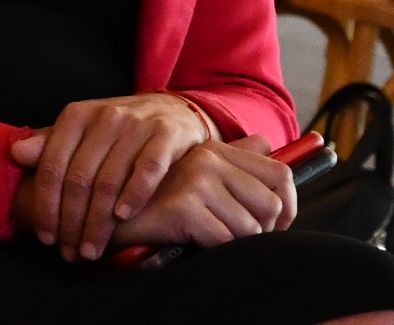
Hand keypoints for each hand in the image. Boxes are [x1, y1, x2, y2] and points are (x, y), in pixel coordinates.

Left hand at [7, 91, 212, 259]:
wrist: (171, 110)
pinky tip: (122, 218)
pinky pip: (148, 169)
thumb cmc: (118, 128)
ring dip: (99, 221)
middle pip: (79, 178)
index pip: (52, 165)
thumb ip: (50, 144)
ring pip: (110, 180)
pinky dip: (134, 195)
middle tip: (70, 251)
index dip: (46, 204)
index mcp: (75, 116)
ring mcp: (136, 125)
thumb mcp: (81, 130)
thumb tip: (15, 154)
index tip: (46, 236)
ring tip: (92, 248)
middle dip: (72, 221)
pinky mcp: (166, 135)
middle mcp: (104, 118)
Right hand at [107, 138, 296, 248]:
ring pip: (251, 228)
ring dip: (234, 244)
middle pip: (273, 205)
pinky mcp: (183, 204)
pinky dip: (215, 251)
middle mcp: (209, 156)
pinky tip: (193, 244)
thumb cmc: (152, 197)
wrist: (106, 211)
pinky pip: (226, 240)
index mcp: (215, 148)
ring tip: (208, 240)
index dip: (287, 207)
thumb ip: (231, 156)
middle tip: (235, 239)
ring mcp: (196, 178)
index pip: (281, 173)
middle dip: (261, 233)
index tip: (270, 226)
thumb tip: (266, 143)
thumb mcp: (193, 172)